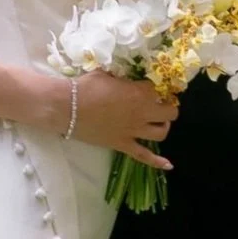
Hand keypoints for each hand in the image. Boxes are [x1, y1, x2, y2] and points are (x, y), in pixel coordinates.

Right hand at [53, 72, 177, 170]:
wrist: (68, 107)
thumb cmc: (85, 87)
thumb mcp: (106, 74)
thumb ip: (121, 77)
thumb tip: (124, 77)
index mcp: (139, 92)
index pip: (158, 89)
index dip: (157, 88)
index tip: (152, 87)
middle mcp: (142, 112)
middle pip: (170, 112)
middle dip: (168, 107)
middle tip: (160, 104)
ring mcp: (134, 131)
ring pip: (161, 132)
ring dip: (163, 126)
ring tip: (158, 122)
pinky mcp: (123, 145)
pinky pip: (144, 156)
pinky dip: (157, 161)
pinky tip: (168, 164)